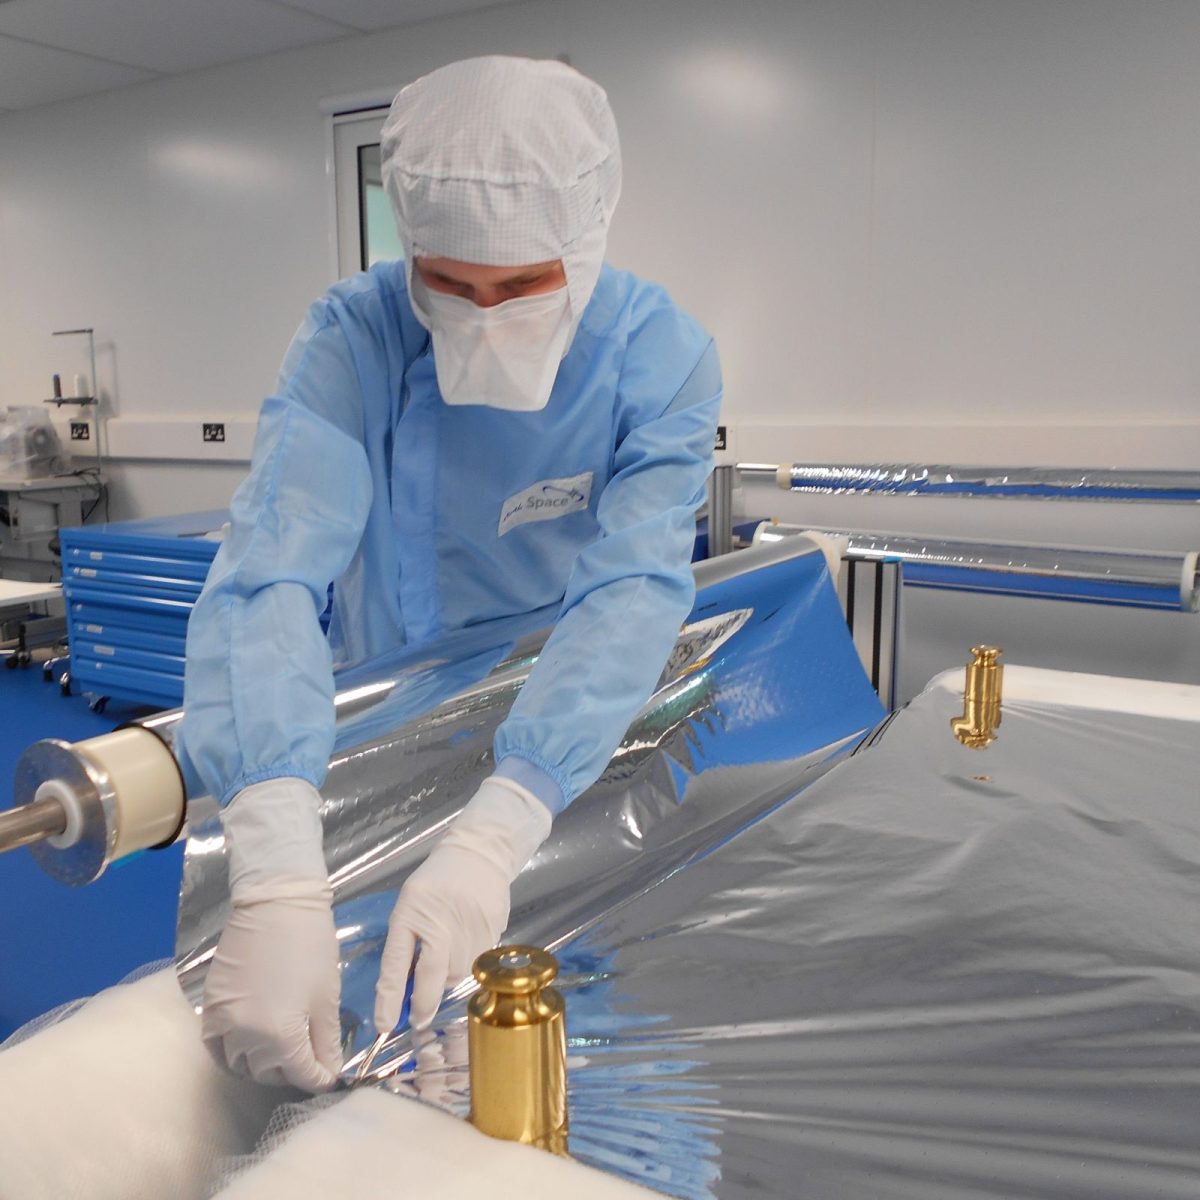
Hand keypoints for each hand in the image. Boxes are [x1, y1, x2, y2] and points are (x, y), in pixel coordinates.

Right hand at [202, 883, 341, 1090]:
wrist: (276, 904)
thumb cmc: (310, 946)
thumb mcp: (326, 996)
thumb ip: (326, 1039)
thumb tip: (331, 1069)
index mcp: (279, 1035)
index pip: (300, 1073)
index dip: (319, 1078)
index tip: (330, 1075)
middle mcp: (245, 1036)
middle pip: (267, 1072)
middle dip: (291, 1072)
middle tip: (309, 1060)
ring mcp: (222, 1021)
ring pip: (238, 1063)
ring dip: (261, 1064)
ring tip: (281, 1053)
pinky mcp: (209, 1004)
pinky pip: (214, 1043)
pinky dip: (229, 1051)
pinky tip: (247, 1044)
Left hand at [375, 776, 551, 1031]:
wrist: (480, 853)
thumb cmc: (436, 881)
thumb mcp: (409, 906)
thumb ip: (406, 945)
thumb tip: (407, 990)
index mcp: (411, 914)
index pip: (396, 965)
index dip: (389, 999)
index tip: (385, 1026)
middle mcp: (441, 923)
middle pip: (432, 978)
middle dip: (424, 1002)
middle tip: (418, 1017)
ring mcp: (470, 929)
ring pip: (457, 974)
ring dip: (447, 977)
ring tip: (447, 954)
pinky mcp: (493, 931)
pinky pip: (477, 963)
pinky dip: (467, 963)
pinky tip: (466, 943)